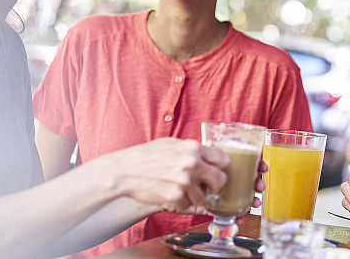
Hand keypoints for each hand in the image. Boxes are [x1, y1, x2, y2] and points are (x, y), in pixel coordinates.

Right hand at [100, 137, 228, 213]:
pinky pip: (188, 205)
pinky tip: (171, 194)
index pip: (224, 159)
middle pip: (221, 180)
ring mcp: (184, 180)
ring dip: (196, 196)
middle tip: (205, 186)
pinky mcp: (175, 196)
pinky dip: (181, 203)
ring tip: (182, 190)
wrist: (125, 171)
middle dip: (214, 185)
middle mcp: (192, 163)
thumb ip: (193, 148)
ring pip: (205, 196)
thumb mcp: (172, 143)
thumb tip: (212, 151)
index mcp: (193, 148)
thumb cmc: (147, 156)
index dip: (221, 167)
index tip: (217, 171)